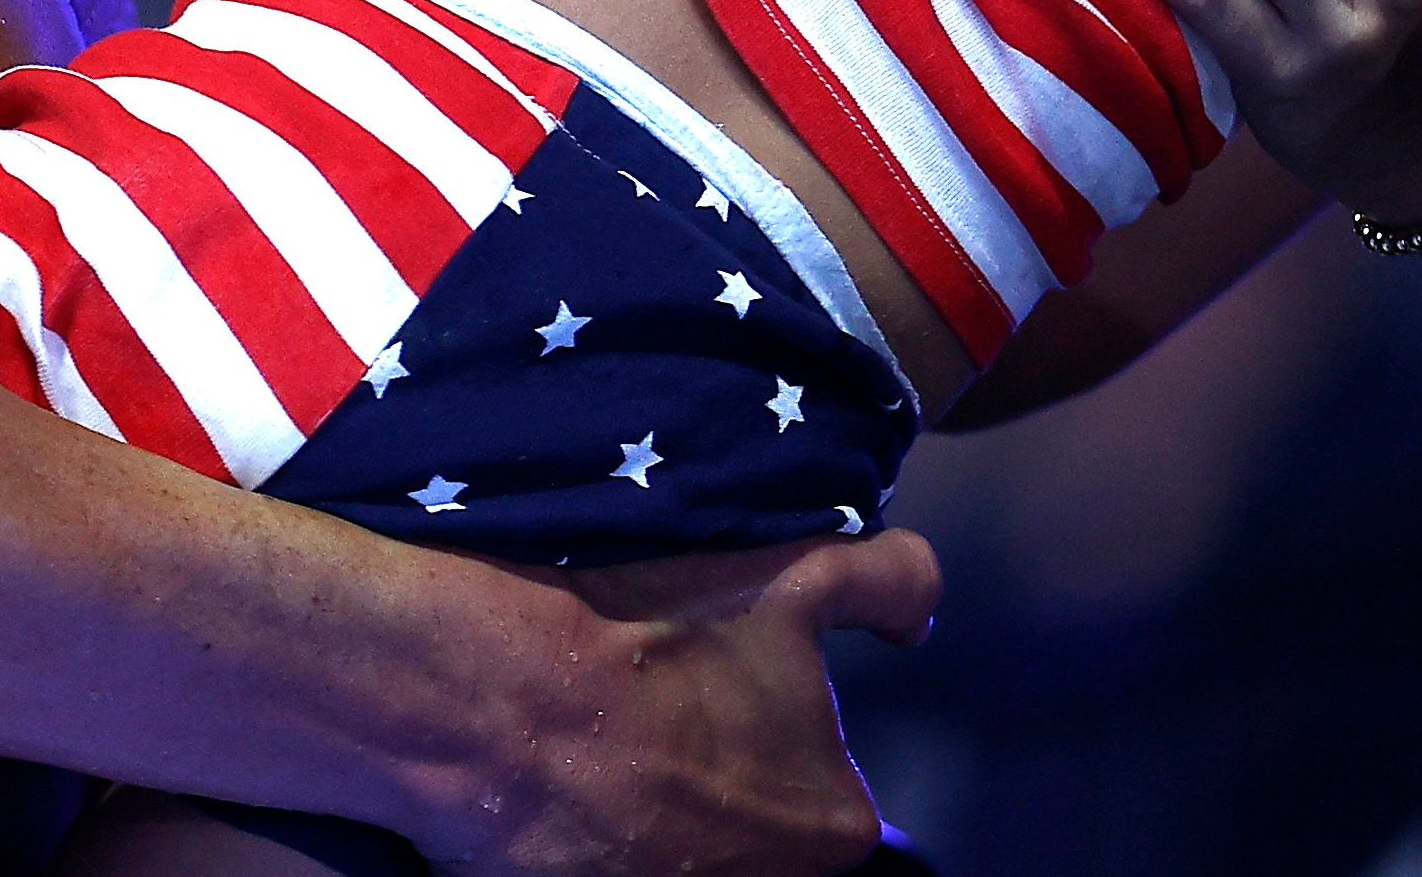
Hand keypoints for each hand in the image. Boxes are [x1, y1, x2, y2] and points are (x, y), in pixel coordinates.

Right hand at [432, 530, 939, 876]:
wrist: (501, 693)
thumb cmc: (659, 632)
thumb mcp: (797, 573)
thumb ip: (887, 582)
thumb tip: (920, 615)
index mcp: (834, 827)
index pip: (823, 786)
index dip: (771, 720)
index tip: (721, 677)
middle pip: (751, 823)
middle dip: (715, 768)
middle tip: (660, 702)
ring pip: (680, 846)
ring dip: (653, 800)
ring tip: (603, 733)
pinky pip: (612, 859)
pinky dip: (597, 828)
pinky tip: (563, 777)